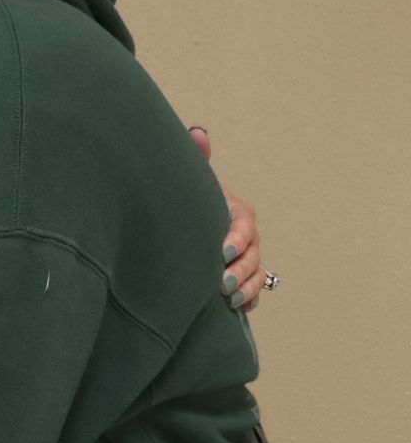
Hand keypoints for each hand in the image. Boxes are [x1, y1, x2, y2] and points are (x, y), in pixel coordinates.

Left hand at [189, 127, 265, 310]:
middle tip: (221, 283)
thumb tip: (198, 132)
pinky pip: (253, 292)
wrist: (187, 225)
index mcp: (238, 212)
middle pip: (253, 255)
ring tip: (228, 298)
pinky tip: (238, 309)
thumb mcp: (196, 182)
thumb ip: (198, 158)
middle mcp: (247, 236)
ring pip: (256, 275)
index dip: (237, 239)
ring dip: (245, 288)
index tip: (222, 251)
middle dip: (241, 271)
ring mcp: (247, 257)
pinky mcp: (242, 277)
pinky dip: (248, 301)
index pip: (244, 226)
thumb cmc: (193, 200)